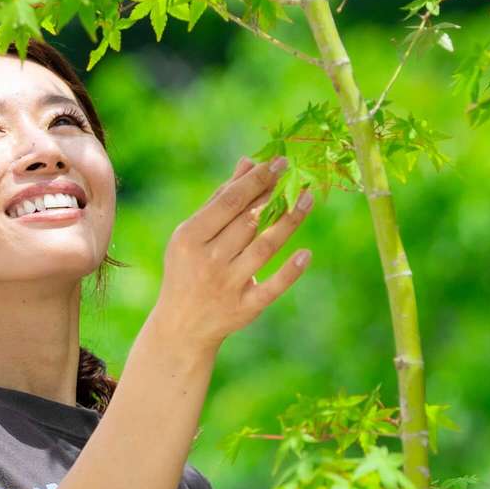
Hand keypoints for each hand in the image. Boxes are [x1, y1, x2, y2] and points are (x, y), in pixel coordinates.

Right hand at [156, 153, 312, 354]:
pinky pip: (271, 287)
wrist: (181, 326)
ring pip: (264, 248)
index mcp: (189, 238)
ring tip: (308, 198)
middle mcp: (207, 260)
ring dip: (289, 222)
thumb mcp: (193, 234)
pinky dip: (289, 272)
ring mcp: (227, 285)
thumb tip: (248, 162)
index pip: (229, 203)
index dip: (256, 180)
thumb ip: (220, 199)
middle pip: (248, 222)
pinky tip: (306, 253)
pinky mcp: (244, 308)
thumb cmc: (188, 268)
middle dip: (275, 195)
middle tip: (299, 176)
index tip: (279, 162)